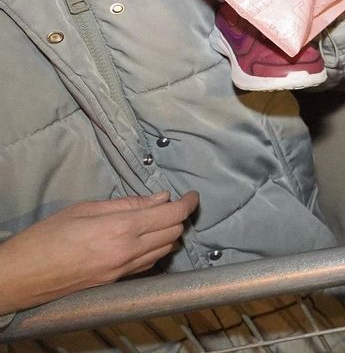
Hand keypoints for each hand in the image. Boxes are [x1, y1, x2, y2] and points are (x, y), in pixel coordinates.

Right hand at [0, 191, 197, 313]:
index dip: (188, 203)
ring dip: (170, 234)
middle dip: (179, 217)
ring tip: (161, 220)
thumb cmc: (45, 238)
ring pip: (165, 250)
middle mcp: (128, 252)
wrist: (21, 276)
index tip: (192, 196)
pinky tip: (148, 241)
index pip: (171, 215)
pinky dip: (156, 250)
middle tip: (173, 205)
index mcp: (121, 229)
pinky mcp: (117, 281)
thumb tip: (160, 198)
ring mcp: (123, 270)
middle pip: (174, 233)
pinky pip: (149, 264)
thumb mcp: (85, 209)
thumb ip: (127, 204)